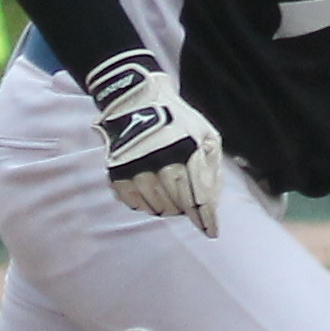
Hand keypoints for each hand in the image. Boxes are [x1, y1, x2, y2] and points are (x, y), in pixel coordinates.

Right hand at [81, 47, 221, 235]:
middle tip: (188, 210)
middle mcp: (161, 157)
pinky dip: (143, 205)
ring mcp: (136, 164)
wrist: (138, 98)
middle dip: (186, 211)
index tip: (211, 232)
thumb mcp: (206, 134)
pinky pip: (132, 200)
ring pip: (155, 204)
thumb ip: (212, 166)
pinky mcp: (117, 168)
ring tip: (171, 204)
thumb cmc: (179, 120)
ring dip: (166, 209)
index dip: (206, 217)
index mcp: (187, 148)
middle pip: (178, 202)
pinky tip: (150, 198)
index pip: (199, 194)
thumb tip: (212, 201)